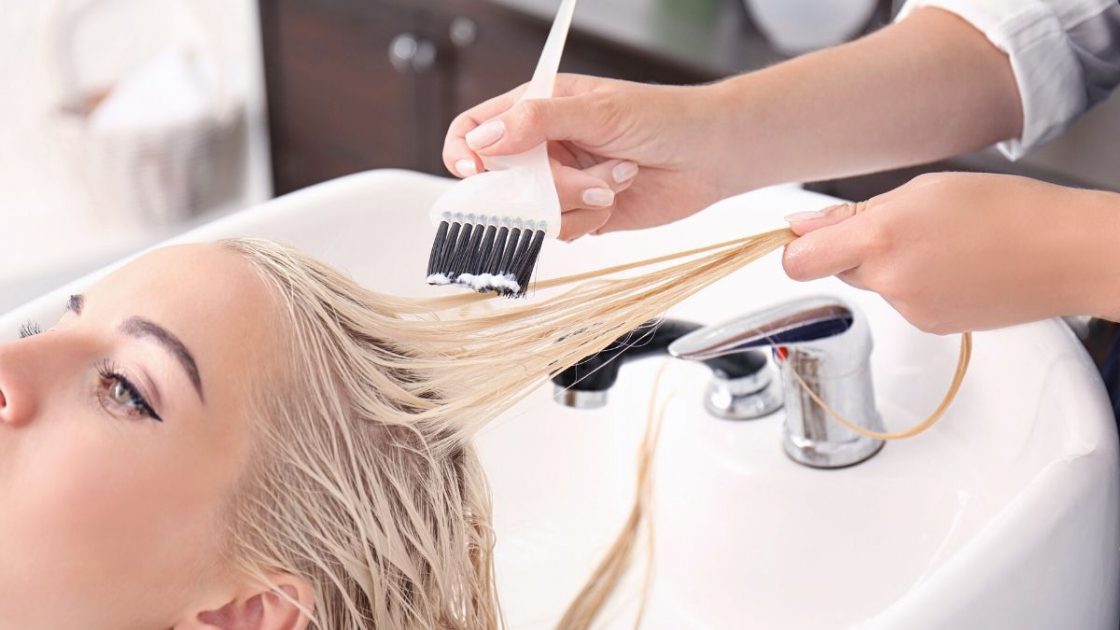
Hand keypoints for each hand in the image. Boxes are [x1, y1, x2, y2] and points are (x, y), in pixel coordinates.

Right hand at [443, 74, 736, 239]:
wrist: (711, 155)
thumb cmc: (663, 117)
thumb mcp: (599, 110)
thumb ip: (538, 121)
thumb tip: (484, 138)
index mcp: (537, 108)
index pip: (476, 129)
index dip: (466, 151)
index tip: (474, 171)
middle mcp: (543, 147)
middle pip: (502, 181)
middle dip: (543, 185)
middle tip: (582, 177)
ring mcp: (559, 183)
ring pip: (532, 212)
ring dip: (575, 201)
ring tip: (615, 178)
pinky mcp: (580, 213)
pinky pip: (560, 231)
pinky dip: (587, 220)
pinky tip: (615, 197)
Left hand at [782, 172, 1119, 332]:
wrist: (1065, 253)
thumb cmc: (1005, 210)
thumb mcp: (923, 190)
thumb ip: (854, 213)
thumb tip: (803, 225)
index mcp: (882, 237)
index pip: (799, 260)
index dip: (795, 248)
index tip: (803, 238)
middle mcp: (890, 279)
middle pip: (837, 268)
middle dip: (854, 249)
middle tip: (899, 226)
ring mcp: (910, 309)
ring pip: (873, 284)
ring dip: (889, 266)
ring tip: (939, 244)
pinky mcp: (930, 326)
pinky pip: (902, 302)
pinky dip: (916, 285)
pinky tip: (953, 266)